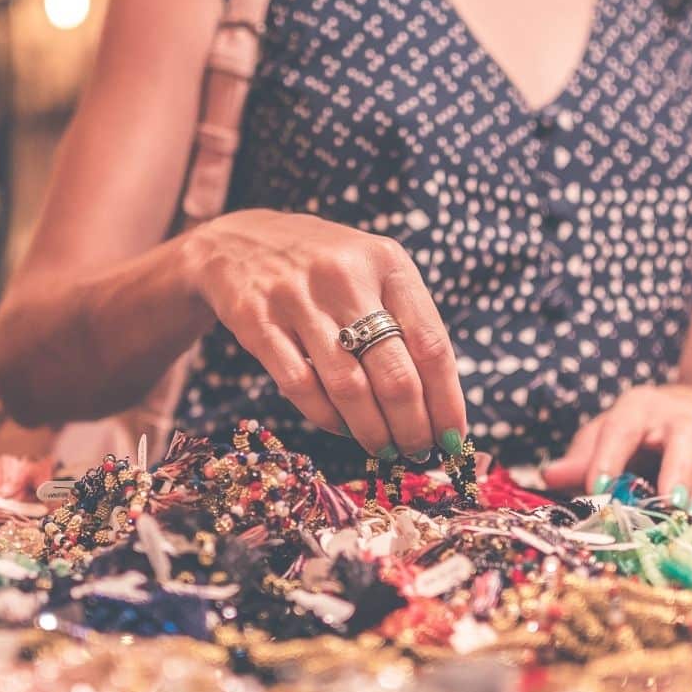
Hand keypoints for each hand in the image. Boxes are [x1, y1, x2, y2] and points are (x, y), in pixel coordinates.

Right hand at [182, 208, 466, 457]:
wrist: (238, 240)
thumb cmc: (324, 266)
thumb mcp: (372, 270)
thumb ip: (405, 320)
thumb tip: (439, 402)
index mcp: (387, 262)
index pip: (431, 343)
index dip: (447, 399)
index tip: (453, 436)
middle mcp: (346, 277)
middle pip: (394, 374)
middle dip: (412, 426)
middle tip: (418, 452)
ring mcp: (298, 298)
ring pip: (349, 388)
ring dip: (372, 431)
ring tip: (384, 449)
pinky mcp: (257, 321)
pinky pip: (301, 386)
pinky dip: (327, 418)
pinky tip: (342, 428)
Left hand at [541, 386, 691, 511]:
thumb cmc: (639, 430)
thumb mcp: (607, 433)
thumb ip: (581, 457)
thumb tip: (550, 476)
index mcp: (640, 408)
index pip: (623, 428)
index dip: (609, 457)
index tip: (597, 488)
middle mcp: (683, 417)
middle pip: (685, 443)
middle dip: (678, 475)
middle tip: (670, 506)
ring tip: (690, 521)